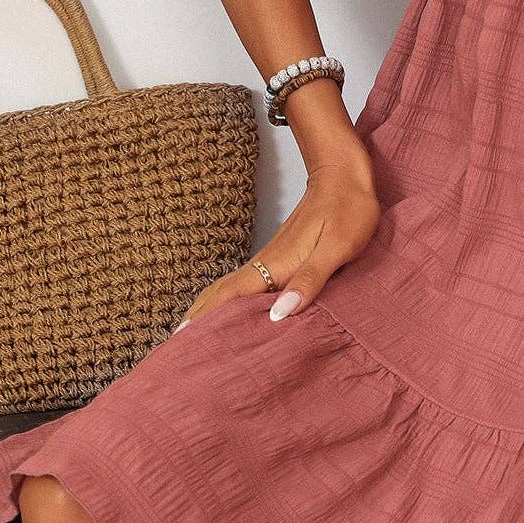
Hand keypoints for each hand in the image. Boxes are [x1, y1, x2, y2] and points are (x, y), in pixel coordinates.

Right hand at [173, 159, 382, 327]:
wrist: (344, 174)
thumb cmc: (349, 210)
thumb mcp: (338, 248)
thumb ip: (310, 280)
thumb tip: (278, 315)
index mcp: (277, 265)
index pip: (231, 298)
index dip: (205, 321)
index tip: (181, 344)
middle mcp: (266, 263)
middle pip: (220, 294)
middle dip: (195, 320)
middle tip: (174, 349)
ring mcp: (269, 259)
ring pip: (228, 290)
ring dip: (207, 311)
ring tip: (189, 337)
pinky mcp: (278, 257)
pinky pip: (243, 285)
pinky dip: (226, 302)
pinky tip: (228, 315)